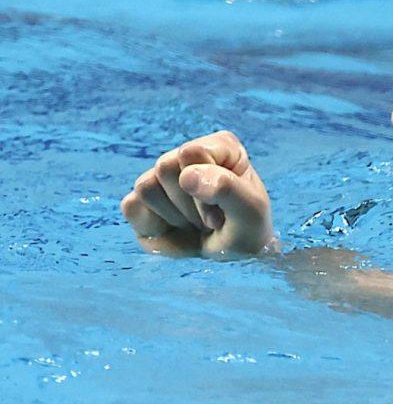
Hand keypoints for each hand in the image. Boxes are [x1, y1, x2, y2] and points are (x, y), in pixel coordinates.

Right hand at [120, 130, 274, 256]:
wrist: (233, 258)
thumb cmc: (247, 229)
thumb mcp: (250, 211)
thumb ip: (226, 188)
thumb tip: (187, 176)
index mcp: (220, 146)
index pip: (191, 153)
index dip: (206, 188)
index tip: (225, 208)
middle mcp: (187, 155)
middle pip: (165, 168)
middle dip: (191, 205)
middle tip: (212, 219)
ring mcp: (161, 176)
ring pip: (146, 188)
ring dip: (176, 217)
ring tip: (197, 224)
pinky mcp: (142, 201)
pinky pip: (132, 207)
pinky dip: (156, 230)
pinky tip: (178, 231)